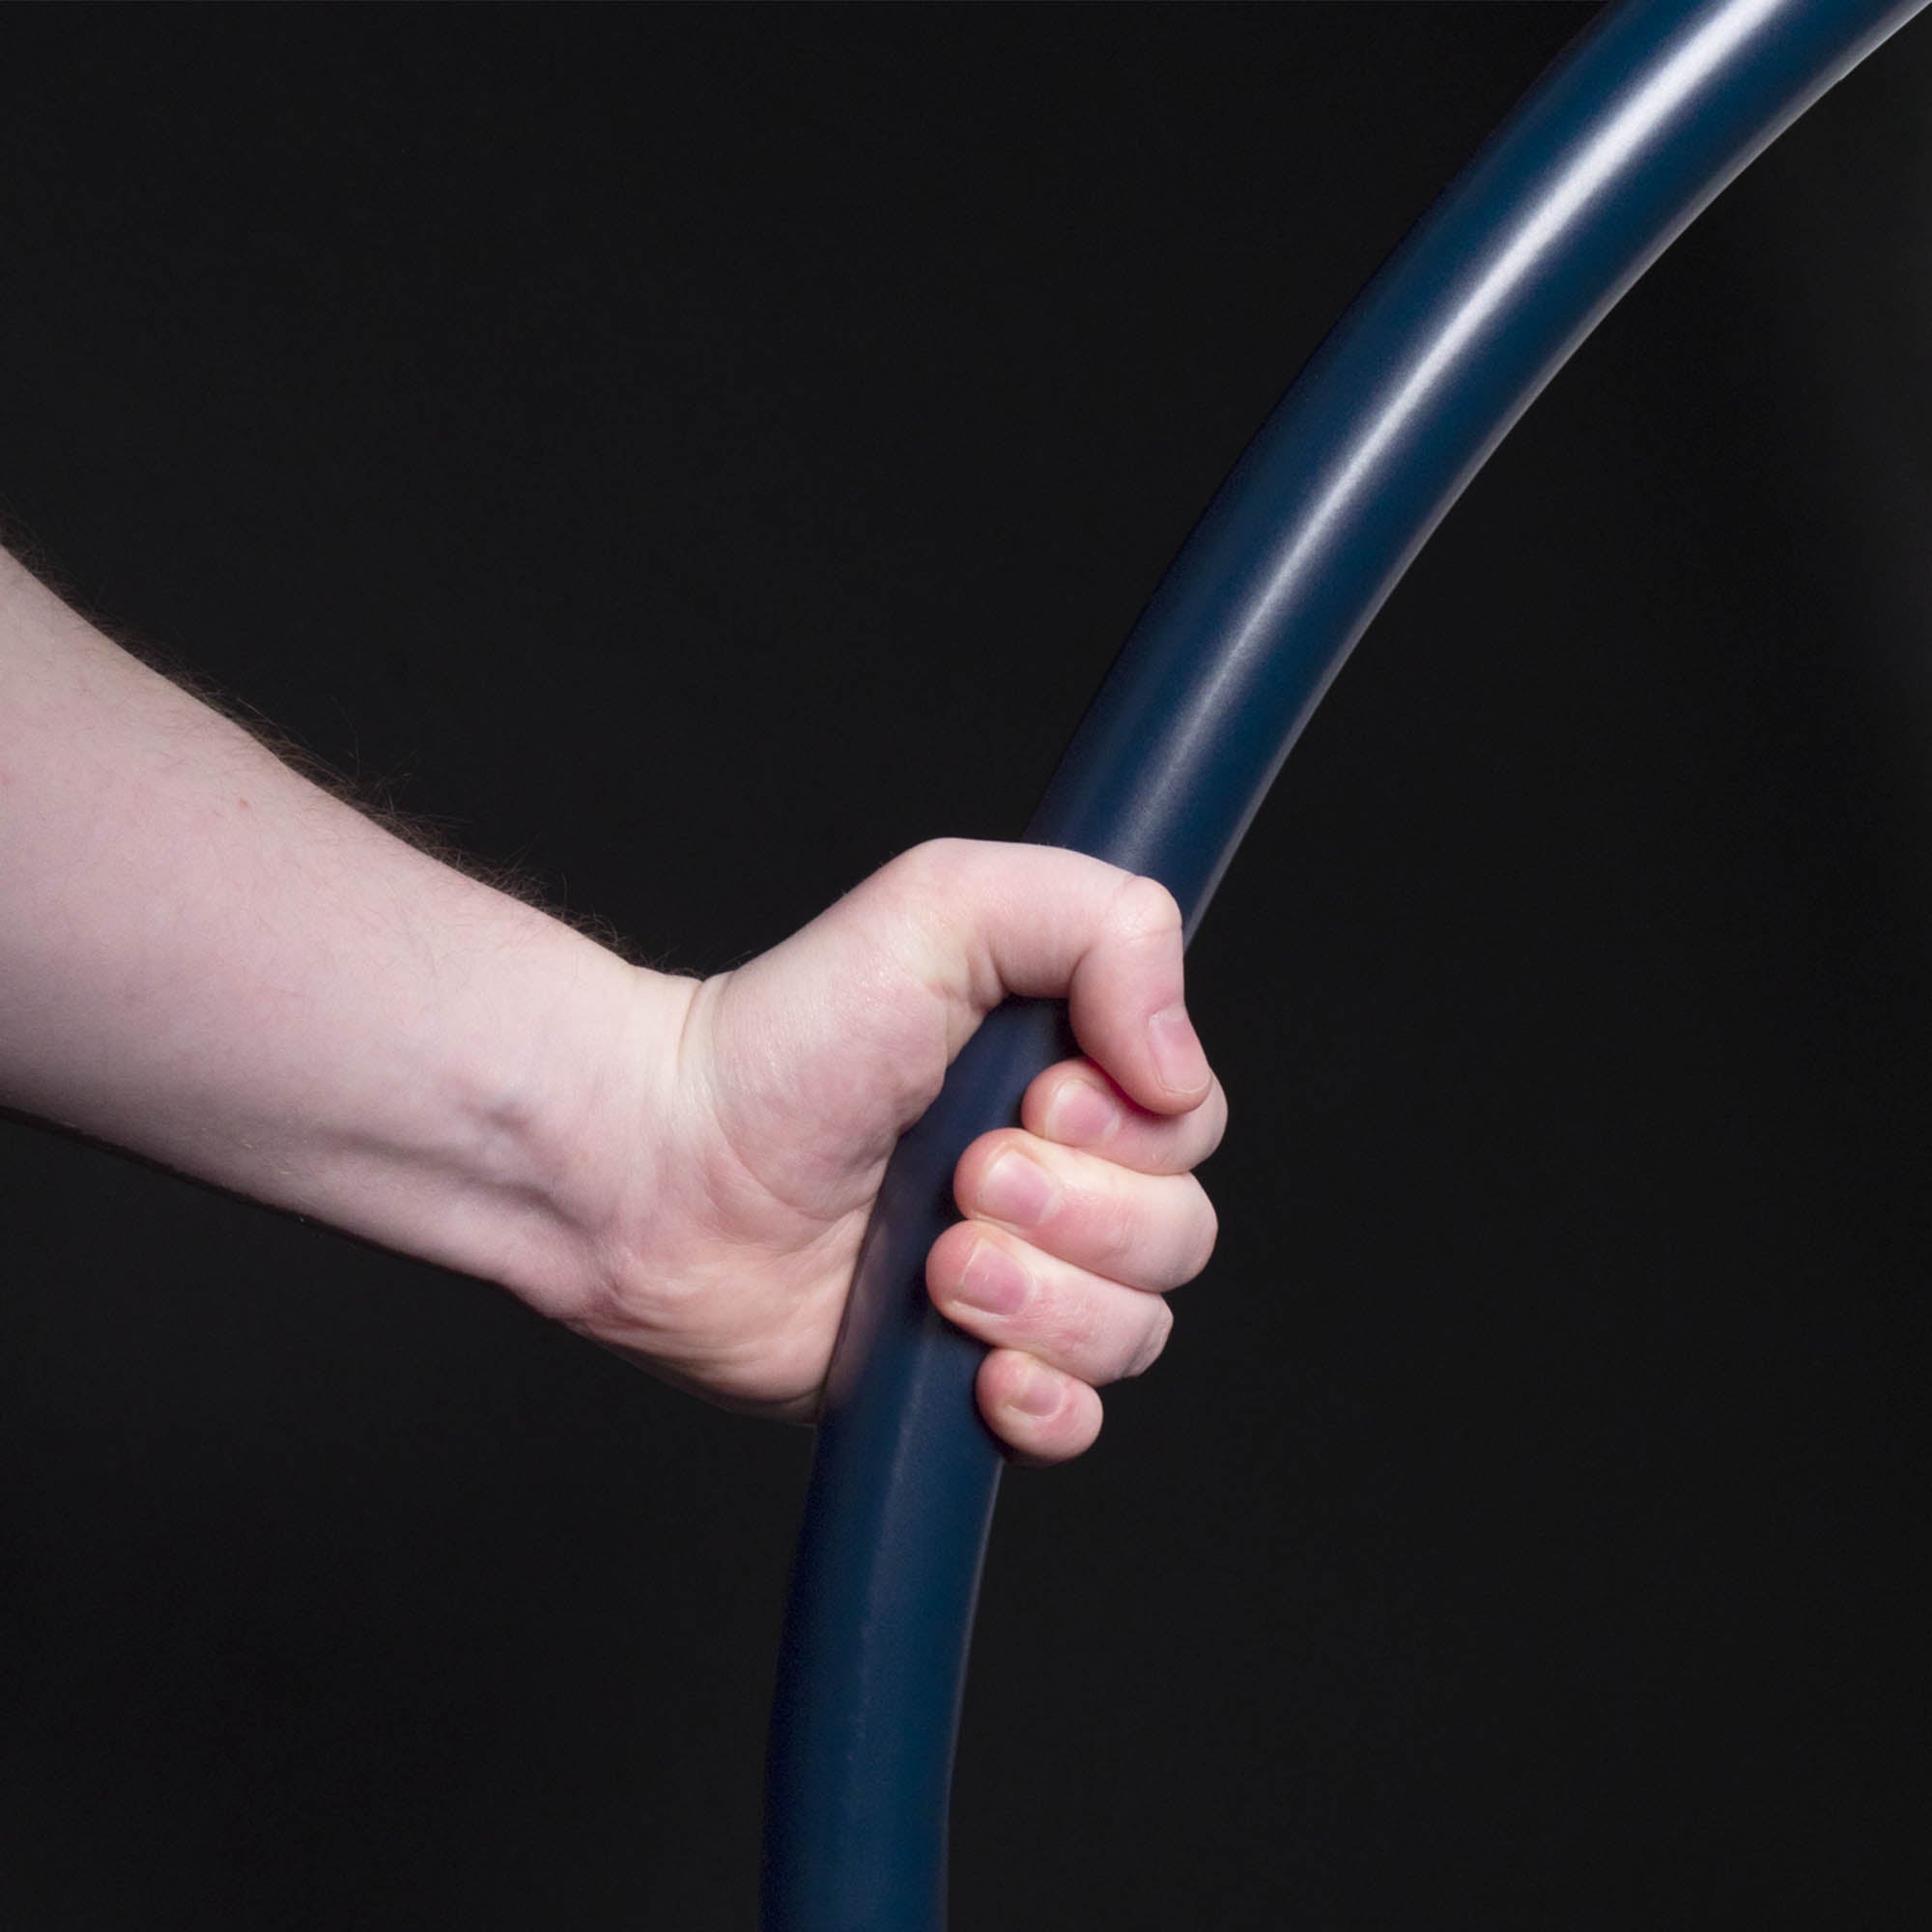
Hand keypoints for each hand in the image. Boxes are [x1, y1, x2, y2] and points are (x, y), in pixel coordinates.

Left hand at [575, 839, 1223, 1461]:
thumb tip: (1179, 1068)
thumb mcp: (947, 906)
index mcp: (1068, 1073)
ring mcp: (1013, 1286)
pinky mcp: (959, 1377)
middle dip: (1075, 1217)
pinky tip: (980, 1370)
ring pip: (1133, 1332)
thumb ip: (1105, 925)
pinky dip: (1046, 1407)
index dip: (1130, 1132)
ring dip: (1042, 1303)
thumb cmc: (784, 1031)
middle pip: (1178, 1236)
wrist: (658, 1164)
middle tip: (961, 1178)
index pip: (1190, 1126)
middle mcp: (1057, 1182)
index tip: (1035, 1099)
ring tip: (935, 1265)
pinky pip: (1076, 1425)